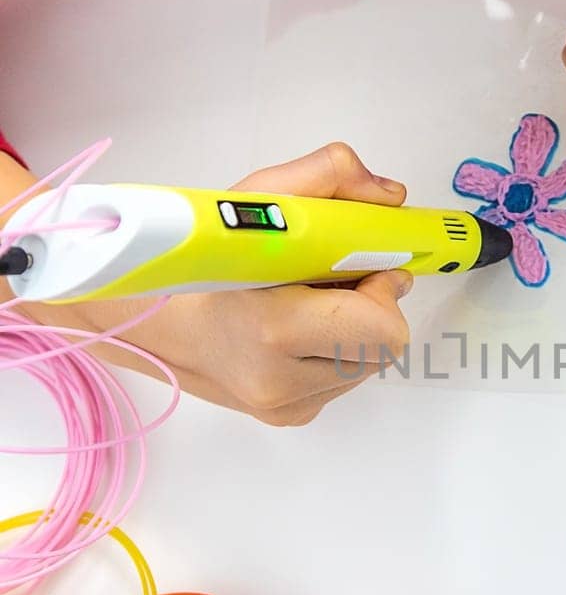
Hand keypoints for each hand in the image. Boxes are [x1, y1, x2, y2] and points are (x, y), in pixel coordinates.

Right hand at [30, 143, 413, 426]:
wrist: (147, 318)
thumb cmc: (197, 260)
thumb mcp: (257, 196)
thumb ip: (330, 178)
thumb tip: (390, 199)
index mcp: (273, 329)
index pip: (382, 329)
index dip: (381, 290)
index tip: (358, 264)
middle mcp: (279, 382)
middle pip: (383, 348)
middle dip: (372, 307)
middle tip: (333, 278)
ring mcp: (284, 406)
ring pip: (367, 364)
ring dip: (355, 330)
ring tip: (308, 302)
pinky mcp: (289, 416)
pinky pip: (343, 380)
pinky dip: (335, 350)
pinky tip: (298, 329)